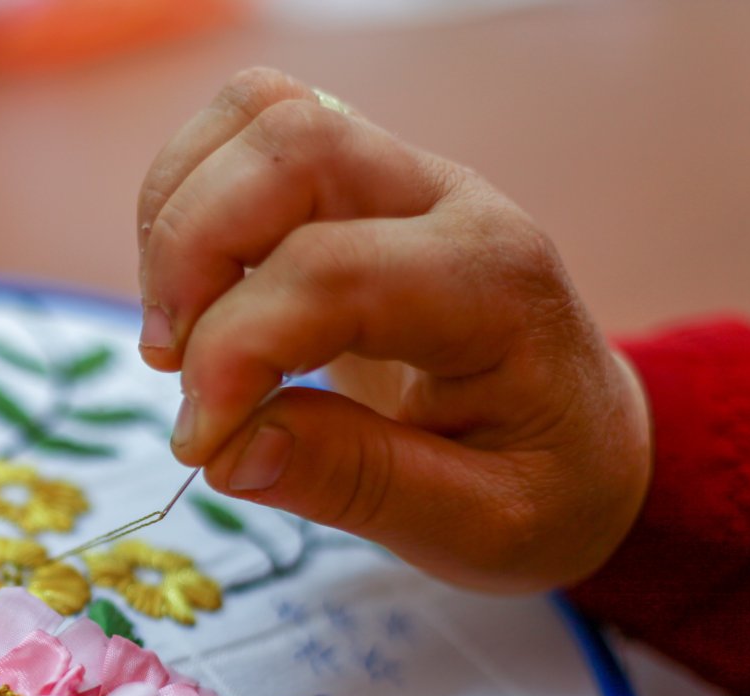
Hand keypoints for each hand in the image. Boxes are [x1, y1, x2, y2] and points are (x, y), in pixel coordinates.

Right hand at [136, 69, 650, 591]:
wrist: (580, 438)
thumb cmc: (539, 484)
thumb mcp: (477, 528)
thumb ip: (357, 483)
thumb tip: (227, 450)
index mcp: (494, 287)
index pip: (330, 271)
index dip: (233, 352)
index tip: (200, 446)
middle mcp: (450, 201)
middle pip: (293, 144)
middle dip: (191, 252)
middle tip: (170, 367)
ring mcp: (400, 176)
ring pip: (261, 113)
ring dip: (178, 216)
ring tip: (175, 331)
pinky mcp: (353, 180)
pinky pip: (248, 130)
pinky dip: (185, 200)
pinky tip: (191, 296)